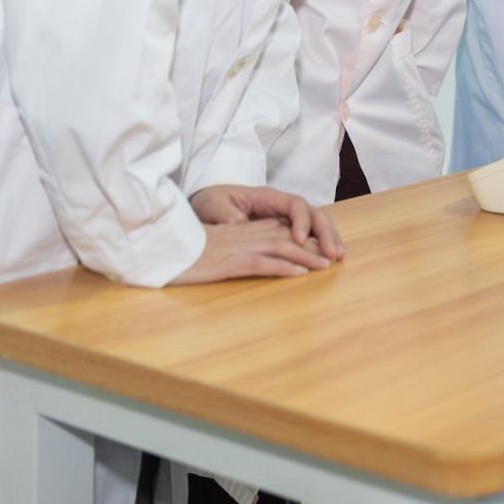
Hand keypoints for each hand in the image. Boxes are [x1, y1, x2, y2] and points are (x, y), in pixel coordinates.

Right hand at [173, 217, 336, 283]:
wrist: (165, 250)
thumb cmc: (190, 251)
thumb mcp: (220, 247)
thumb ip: (241, 246)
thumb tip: (262, 256)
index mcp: (246, 230)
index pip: (284, 229)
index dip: (308, 237)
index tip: (327, 247)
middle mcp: (248, 235)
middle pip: (289, 236)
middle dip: (315, 245)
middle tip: (338, 256)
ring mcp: (240, 248)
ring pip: (282, 248)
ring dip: (306, 257)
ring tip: (326, 266)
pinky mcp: (230, 263)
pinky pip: (262, 263)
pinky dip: (282, 268)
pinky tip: (298, 274)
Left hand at [189, 184, 344, 261]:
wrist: (205, 202)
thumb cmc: (210, 202)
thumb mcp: (214, 206)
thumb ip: (228, 216)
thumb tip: (240, 225)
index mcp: (267, 197)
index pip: (294, 204)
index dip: (302, 221)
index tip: (300, 241)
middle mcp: (281, 206)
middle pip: (313, 213)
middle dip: (326, 232)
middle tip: (332, 254)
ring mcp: (285, 217)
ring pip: (316, 223)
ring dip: (329, 238)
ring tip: (337, 256)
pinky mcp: (284, 230)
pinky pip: (308, 234)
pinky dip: (320, 244)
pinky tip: (327, 258)